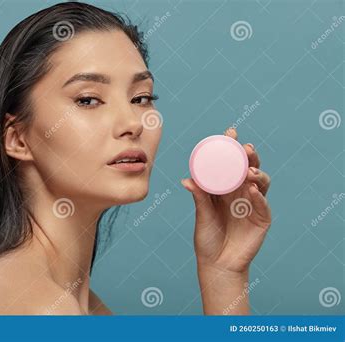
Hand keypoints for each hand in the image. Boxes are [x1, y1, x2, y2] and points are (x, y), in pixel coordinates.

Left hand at [181, 127, 271, 274]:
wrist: (217, 264)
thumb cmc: (207, 238)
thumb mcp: (201, 215)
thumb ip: (199, 198)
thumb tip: (186, 180)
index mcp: (225, 188)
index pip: (230, 164)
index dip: (232, 147)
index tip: (230, 132)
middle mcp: (241, 192)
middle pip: (249, 168)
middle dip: (249, 155)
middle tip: (245, 147)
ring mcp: (254, 204)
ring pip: (262, 182)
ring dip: (257, 173)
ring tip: (249, 171)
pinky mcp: (262, 219)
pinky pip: (263, 205)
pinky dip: (259, 196)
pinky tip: (253, 190)